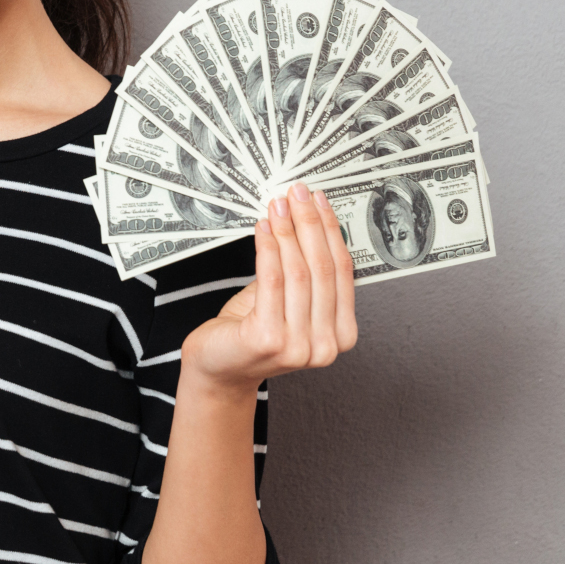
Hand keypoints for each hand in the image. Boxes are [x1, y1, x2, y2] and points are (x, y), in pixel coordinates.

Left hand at [182, 182, 357, 393]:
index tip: (320, 203)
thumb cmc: (253, 334)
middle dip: (310, 224)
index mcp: (341, 336)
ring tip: (278, 207)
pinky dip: (268, 248)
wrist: (219, 368)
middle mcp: (325, 345)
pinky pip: (271, 281)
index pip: (344, 273)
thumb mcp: (289, 302)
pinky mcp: (268, 339)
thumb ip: (306, 273)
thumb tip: (309, 220)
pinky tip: (263, 229)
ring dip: (288, 232)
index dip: (332, 232)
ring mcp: (299, 346)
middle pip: (323, 269)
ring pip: (299, 273)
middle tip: (298, 195)